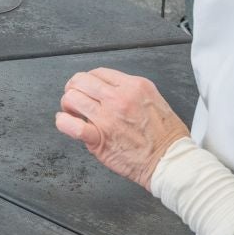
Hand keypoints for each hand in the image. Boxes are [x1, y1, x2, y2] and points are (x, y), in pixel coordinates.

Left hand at [54, 68, 189, 187]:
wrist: (170, 161)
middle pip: (81, 81)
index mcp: (134, 86)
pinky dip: (63, 121)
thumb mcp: (154, 99)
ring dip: (68, 104)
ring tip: (72, 112)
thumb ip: (131, 92)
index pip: (99, 73)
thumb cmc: (166, 136)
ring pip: (72, 98)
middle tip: (76, 98)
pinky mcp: (99, 138)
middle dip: (74, 88)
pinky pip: (71, 125)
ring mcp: (107, 118)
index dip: (89, 80)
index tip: (88, 88)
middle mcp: (119, 98)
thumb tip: (109, 90)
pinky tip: (65, 122)